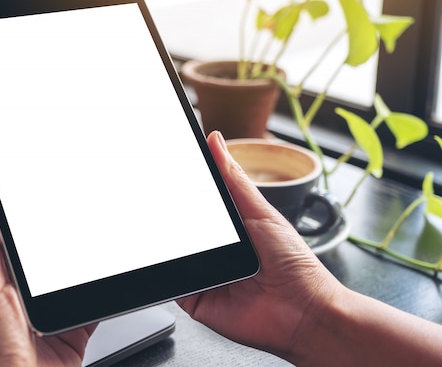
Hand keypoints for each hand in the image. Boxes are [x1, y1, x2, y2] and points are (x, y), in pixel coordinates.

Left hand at [0, 185, 95, 366]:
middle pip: (45, 258)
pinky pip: (89, 308)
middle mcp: (19, 299)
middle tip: (82, 212)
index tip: (40, 190)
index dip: (22, 215)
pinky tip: (105, 284)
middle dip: (61, 241)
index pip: (6, 238)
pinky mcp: (70, 334)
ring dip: (83, 268)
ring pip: (69, 280)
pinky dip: (99, 296)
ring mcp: (46, 318)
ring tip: (99, 244)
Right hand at [177, 131, 342, 359]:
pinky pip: (169, 283)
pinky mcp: (193, 298)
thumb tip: (215, 141)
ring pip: (171, 252)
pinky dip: (164, 271)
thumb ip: (234, 180)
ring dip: (166, 242)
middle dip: (167, 213)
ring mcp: (201, 274)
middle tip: (152, 194)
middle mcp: (213, 249)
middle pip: (179, 226)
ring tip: (163, 227)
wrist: (304, 314)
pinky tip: (168, 258)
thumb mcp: (262, 212)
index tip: (162, 168)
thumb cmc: (296, 265)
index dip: (179, 186)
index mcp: (228, 226)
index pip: (196, 201)